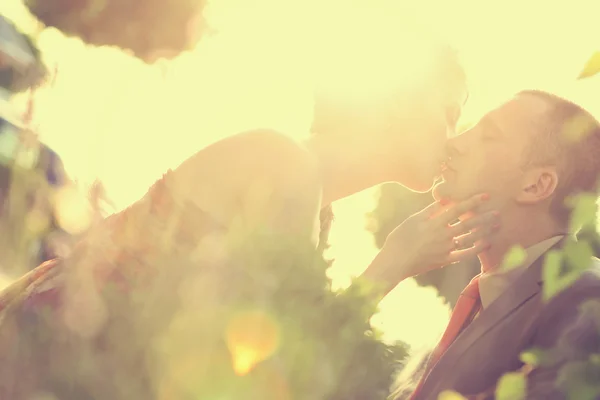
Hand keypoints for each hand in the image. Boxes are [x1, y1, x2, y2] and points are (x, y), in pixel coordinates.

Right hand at [366, 193, 498, 289]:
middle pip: (468, 223)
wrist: (395, 261)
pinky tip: (486, 244)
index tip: (486, 196)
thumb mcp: (413, 220)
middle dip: (484, 217)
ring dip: (485, 231)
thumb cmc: (399, 238)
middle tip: (497, 212)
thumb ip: (430, 210)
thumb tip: (445, 199)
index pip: (458, 209)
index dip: (473, 201)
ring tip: (496, 225)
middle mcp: (443, 235)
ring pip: (470, 238)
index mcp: (434, 222)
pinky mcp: (445, 260)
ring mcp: (446, 248)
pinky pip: (465, 255)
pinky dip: (477, 249)